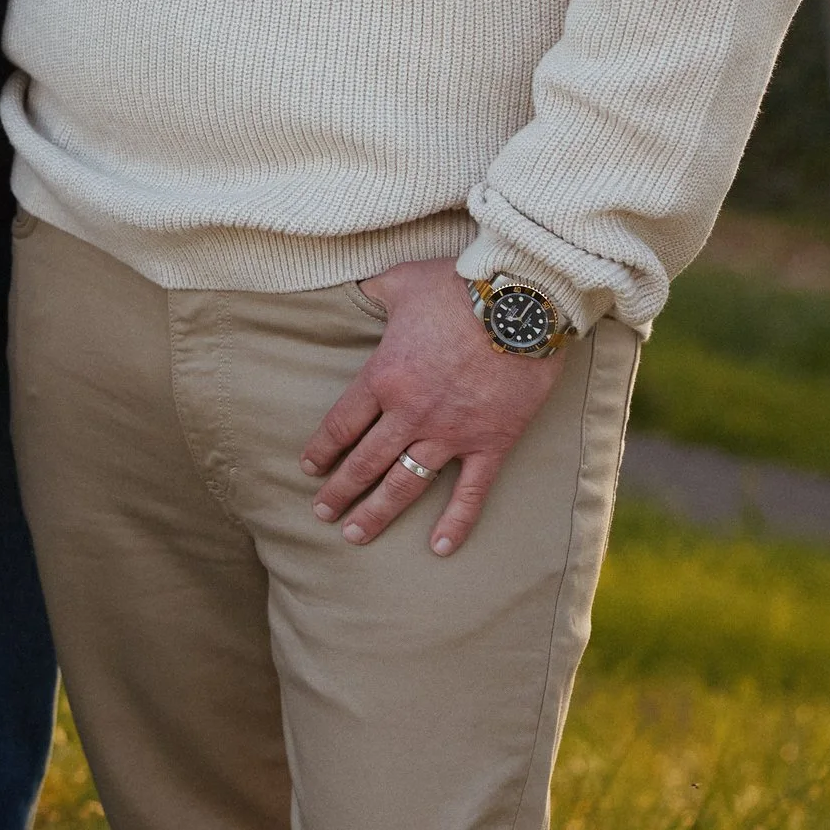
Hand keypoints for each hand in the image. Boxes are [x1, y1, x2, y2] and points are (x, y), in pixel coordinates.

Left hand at [304, 261, 565, 553]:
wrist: (521, 300)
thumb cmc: (459, 285)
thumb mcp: (402, 280)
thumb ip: (375, 291)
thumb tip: (358, 286)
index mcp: (384, 377)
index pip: (341, 424)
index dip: (321, 449)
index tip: (308, 469)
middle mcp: (410, 413)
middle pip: (364, 462)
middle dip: (339, 490)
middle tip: (322, 512)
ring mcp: (451, 433)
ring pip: (404, 484)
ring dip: (377, 512)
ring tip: (355, 535)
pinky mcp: (491, 442)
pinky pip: (470, 492)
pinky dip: (456, 522)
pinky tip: (440, 548)